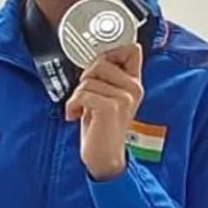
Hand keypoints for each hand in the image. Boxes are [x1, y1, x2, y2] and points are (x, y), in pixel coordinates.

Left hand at [66, 43, 144, 180]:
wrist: (104, 158)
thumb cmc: (102, 128)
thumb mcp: (109, 98)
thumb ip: (108, 77)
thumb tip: (98, 56)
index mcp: (134, 83)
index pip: (132, 49)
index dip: (112, 50)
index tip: (99, 61)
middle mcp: (133, 88)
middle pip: (101, 61)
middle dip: (86, 77)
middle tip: (86, 95)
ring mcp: (124, 97)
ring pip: (88, 80)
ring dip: (77, 96)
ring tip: (82, 109)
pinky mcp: (111, 107)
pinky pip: (83, 93)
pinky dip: (73, 105)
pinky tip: (76, 115)